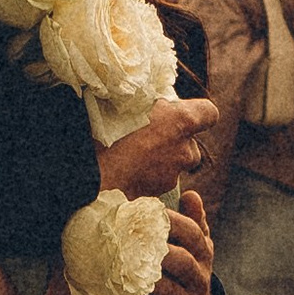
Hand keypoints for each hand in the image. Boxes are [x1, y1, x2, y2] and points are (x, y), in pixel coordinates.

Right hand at [98, 95, 216, 200]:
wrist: (84, 176)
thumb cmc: (101, 131)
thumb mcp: (125, 101)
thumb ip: (146, 101)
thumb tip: (147, 96)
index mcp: (181, 120)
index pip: (209, 113)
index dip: (196, 113)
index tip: (179, 113)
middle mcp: (184, 151)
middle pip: (190, 146)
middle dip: (173, 143)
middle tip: (145, 136)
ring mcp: (171, 178)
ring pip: (172, 168)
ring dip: (157, 162)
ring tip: (127, 156)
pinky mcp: (156, 198)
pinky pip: (155, 186)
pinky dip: (143, 180)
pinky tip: (121, 173)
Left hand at [143, 189, 214, 294]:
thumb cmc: (187, 274)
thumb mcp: (195, 248)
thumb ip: (193, 222)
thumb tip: (192, 193)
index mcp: (203, 255)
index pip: (194, 235)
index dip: (175, 222)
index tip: (151, 212)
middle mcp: (200, 279)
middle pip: (185, 263)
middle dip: (164, 252)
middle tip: (139, 243)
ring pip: (175, 292)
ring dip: (154, 282)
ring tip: (133, 273)